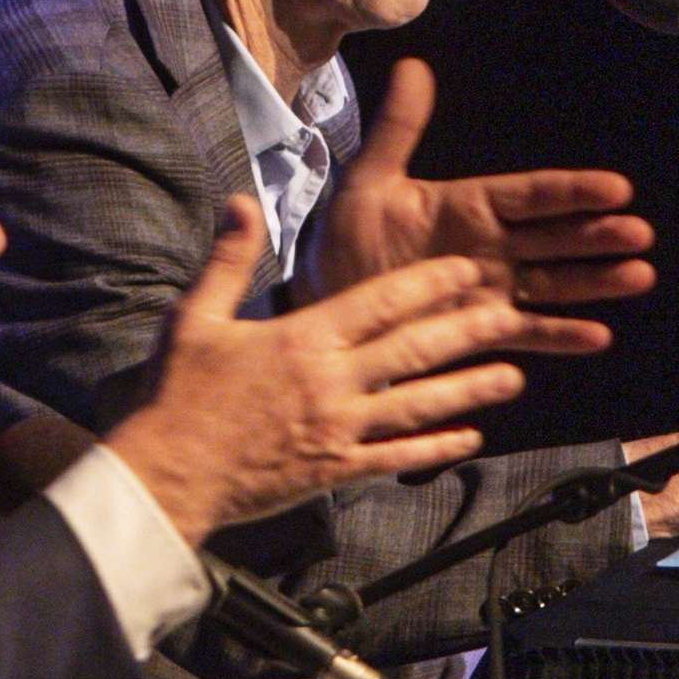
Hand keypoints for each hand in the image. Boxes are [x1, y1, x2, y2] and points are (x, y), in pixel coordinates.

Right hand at [107, 199, 530, 543]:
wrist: (166, 476)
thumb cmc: (176, 395)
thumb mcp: (194, 317)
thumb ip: (228, 259)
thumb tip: (239, 202)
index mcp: (302, 338)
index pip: (380, 302)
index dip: (429, 284)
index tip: (465, 270)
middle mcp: (331, 382)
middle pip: (414, 350)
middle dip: (468, 331)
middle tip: (511, 316)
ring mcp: (338, 430)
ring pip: (419, 405)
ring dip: (469, 390)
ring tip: (512, 377)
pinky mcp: (335, 470)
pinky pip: (397, 456)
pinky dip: (436, 447)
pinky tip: (469, 438)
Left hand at [301, 59, 655, 353]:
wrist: (323, 305)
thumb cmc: (343, 242)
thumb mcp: (367, 184)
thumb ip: (397, 131)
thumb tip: (414, 65)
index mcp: (467, 207)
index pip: (530, 194)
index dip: (572, 191)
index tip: (617, 188)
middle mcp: (489, 247)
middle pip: (554, 238)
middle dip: (597, 236)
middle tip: (640, 235)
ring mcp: (489, 290)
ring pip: (553, 283)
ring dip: (595, 282)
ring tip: (638, 277)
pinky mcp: (480, 330)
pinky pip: (527, 332)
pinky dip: (561, 335)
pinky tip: (598, 336)